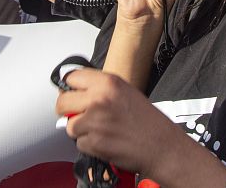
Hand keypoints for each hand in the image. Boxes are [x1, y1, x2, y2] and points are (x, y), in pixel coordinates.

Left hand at [55, 69, 225, 185]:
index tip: (72, 94)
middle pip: (62, 102)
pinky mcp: (94, 142)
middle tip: (79, 115)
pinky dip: (89, 146)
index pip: (71, 78)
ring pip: (70, 125)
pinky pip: (79, 143)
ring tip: (100, 131)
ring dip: (81, 131)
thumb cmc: (148, 121)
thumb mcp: (125, 92)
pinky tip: (105, 142)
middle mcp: (99, 99)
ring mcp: (95, 121)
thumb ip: (100, 89)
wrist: (162, 147)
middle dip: (68, 111)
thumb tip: (75, 92)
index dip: (71, 88)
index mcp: (108, 82)